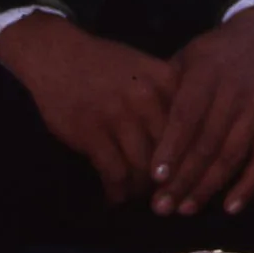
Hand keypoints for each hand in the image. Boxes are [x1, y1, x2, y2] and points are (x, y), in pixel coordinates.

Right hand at [0, 13, 176, 204]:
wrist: (58, 55)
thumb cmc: (107, 63)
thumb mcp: (149, 68)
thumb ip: (172, 96)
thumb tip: (193, 134)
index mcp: (167, 82)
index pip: (194, 127)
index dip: (194, 158)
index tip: (193, 177)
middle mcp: (148, 99)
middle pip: (172, 151)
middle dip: (171, 180)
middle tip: (167, 194)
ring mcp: (119, 117)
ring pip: (143, 167)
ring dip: (142, 189)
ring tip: (140, 198)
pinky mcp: (91, 133)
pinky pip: (112, 171)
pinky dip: (116, 190)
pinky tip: (115, 197)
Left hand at [149, 5, 253, 216]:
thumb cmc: (220, 51)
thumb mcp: (190, 57)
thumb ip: (169, 89)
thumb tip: (140, 126)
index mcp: (208, 75)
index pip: (188, 117)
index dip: (172, 148)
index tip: (154, 178)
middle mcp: (236, 94)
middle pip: (208, 143)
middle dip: (184, 178)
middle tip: (161, 207)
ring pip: (233, 155)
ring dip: (209, 186)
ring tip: (185, 210)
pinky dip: (249, 185)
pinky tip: (230, 208)